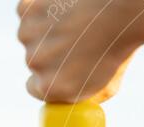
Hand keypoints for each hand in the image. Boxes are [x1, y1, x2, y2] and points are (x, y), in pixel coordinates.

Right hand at [16, 0, 143, 102]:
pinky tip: (66, 11)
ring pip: (31, 36)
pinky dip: (44, 12)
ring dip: (47, 32)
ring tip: (74, 26)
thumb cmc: (116, 50)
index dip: (50, 77)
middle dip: (52, 54)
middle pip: (34, 61)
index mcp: (51, 88)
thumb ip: (85, 97)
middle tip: (78, 43)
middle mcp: (35, 64)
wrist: (118, 14)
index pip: (35, 88)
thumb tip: (75, 99)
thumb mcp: (107, 87)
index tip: (62, 69)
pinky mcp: (26, 10)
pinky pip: (30, 14)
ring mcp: (27, 36)